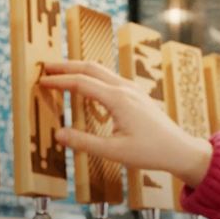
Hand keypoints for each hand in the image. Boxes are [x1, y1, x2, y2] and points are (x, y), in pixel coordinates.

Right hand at [40, 61, 212, 187]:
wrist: (179, 149)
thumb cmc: (150, 152)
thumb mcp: (114, 152)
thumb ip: (84, 142)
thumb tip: (58, 134)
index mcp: (118, 99)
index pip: (81, 83)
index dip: (59, 81)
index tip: (41, 81)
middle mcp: (125, 89)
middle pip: (90, 68)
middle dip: (66, 66)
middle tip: (45, 67)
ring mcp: (132, 89)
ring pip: (101, 71)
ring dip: (79, 69)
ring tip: (61, 73)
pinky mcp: (136, 94)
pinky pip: (109, 78)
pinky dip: (92, 77)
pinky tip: (85, 86)